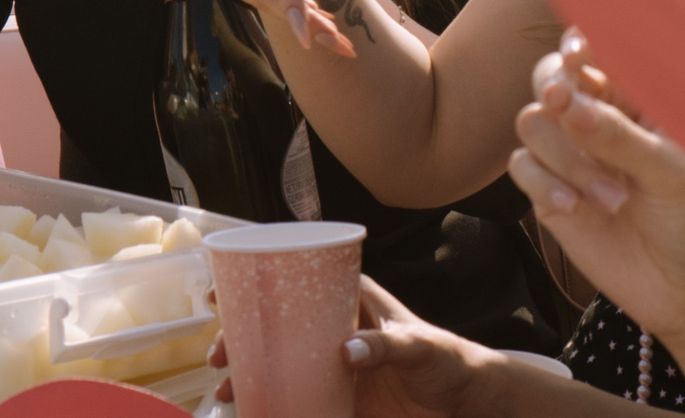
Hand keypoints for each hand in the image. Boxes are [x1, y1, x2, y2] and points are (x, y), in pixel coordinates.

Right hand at [209, 276, 526, 417]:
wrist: (466, 401)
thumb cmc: (447, 358)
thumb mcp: (418, 345)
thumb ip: (385, 345)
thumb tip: (345, 351)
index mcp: (351, 299)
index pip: (297, 279)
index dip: (257, 282)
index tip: (221, 294)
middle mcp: (333, 328)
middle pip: (277, 324)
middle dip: (241, 337)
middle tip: (218, 355)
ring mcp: (333, 363)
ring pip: (280, 361)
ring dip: (250, 373)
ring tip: (227, 391)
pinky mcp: (339, 397)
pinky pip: (298, 396)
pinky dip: (273, 402)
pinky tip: (252, 411)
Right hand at [507, 37, 684, 353]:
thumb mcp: (671, 175)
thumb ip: (618, 137)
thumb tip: (566, 103)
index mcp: (638, 103)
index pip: (599, 56)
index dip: (580, 46)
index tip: (577, 54)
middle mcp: (599, 122)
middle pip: (550, 79)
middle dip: (553, 87)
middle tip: (562, 102)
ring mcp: (572, 158)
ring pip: (533, 124)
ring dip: (565, 157)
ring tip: (611, 199)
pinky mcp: (550, 195)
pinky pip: (522, 167)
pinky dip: (542, 183)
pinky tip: (573, 208)